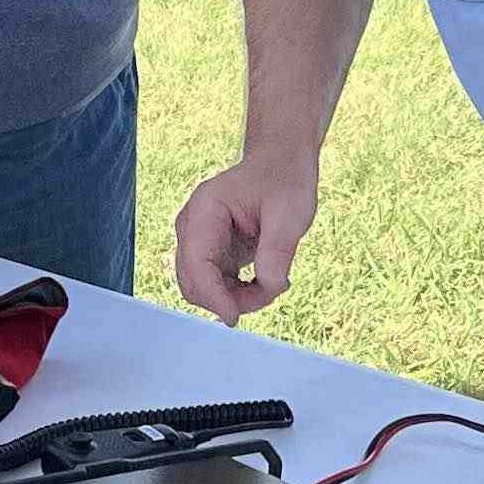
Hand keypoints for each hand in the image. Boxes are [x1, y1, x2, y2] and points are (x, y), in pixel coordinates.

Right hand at [174, 151, 318, 321]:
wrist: (281, 166)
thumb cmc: (284, 181)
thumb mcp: (291, 213)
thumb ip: (278, 250)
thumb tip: (269, 287)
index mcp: (205, 209)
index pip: (196, 262)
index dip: (212, 295)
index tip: (234, 318)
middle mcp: (193, 227)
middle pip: (193, 282)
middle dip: (230, 299)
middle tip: (273, 288)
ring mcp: (199, 242)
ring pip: (203, 290)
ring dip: (237, 299)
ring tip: (274, 281)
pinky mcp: (210, 255)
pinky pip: (216, 287)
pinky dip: (239, 294)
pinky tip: (266, 279)